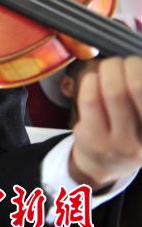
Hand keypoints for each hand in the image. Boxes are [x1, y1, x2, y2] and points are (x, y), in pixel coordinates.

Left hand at [70, 55, 141, 188]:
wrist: (103, 164)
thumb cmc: (130, 132)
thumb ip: (139, 94)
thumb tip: (136, 64)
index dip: (141, 69)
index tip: (137, 63)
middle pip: (136, 88)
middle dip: (127, 65)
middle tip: (122, 62)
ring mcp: (119, 143)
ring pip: (113, 92)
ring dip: (109, 70)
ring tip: (108, 67)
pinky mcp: (93, 139)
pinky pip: (90, 100)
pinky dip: (91, 81)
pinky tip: (93, 79)